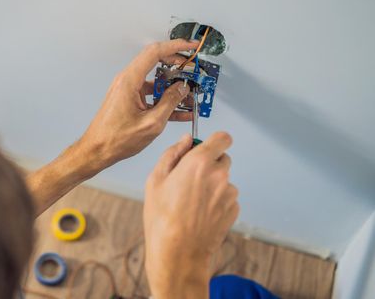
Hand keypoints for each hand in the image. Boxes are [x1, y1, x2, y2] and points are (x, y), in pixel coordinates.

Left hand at [79, 39, 198, 169]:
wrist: (97, 150)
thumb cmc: (115, 139)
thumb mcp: (151, 123)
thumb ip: (170, 102)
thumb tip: (182, 89)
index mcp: (129, 81)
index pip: (155, 52)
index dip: (176, 46)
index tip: (191, 46)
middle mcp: (127, 81)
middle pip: (156, 63)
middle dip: (178, 65)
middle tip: (193, 70)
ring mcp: (128, 90)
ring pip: (156, 81)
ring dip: (173, 87)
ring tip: (190, 96)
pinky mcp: (130, 100)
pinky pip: (151, 94)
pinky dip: (165, 100)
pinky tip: (181, 110)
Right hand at [143, 132, 238, 298]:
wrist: (178, 252)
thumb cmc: (162, 216)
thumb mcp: (156, 179)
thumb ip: (173, 153)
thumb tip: (186, 140)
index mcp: (199, 162)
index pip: (222, 138)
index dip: (214, 141)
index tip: (204, 148)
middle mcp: (219, 174)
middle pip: (223, 158)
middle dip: (210, 164)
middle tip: (190, 179)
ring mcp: (229, 193)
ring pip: (224, 180)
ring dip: (213, 184)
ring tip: (192, 202)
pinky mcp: (234, 210)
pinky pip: (227, 197)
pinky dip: (217, 201)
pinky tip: (200, 214)